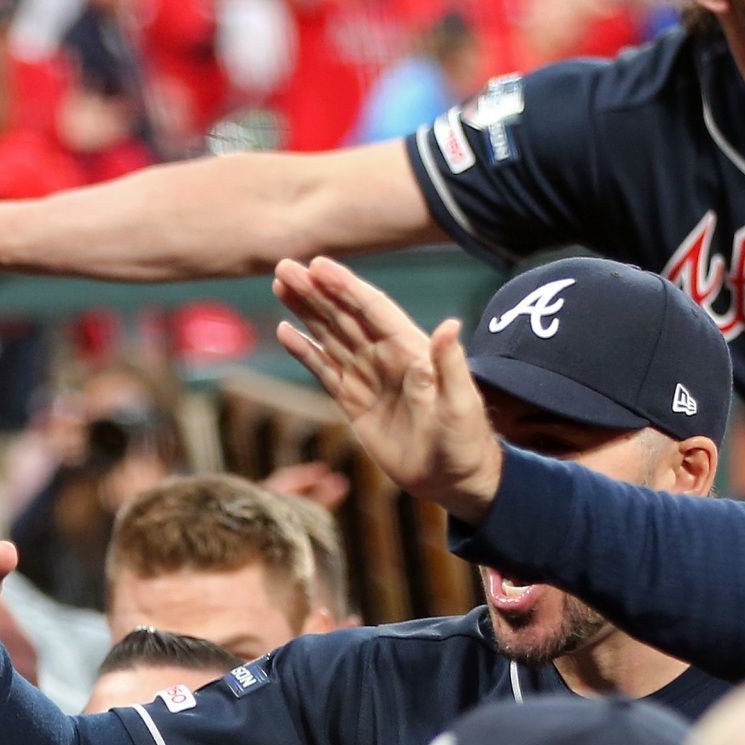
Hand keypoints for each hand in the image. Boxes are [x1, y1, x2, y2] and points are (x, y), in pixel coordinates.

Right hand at [271, 256, 501, 520]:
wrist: (453, 478)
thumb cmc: (464, 440)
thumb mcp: (461, 402)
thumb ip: (450, 365)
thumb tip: (450, 325)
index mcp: (410, 349)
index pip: (372, 309)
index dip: (345, 286)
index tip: (318, 266)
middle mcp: (386, 356)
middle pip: (344, 315)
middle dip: (315, 290)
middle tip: (284, 266)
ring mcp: (368, 376)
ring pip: (330, 335)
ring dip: (306, 310)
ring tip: (281, 284)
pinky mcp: (354, 401)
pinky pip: (324, 369)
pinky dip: (305, 350)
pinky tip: (285, 331)